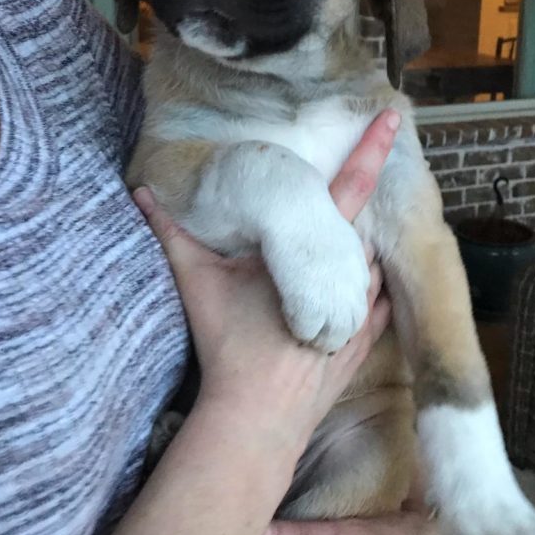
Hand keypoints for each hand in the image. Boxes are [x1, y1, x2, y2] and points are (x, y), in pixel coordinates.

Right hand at [134, 109, 399, 456]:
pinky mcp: (363, 344)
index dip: (372, 148)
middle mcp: (349, 276)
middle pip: (366, 226)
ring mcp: (362, 312)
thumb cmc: (229, 344)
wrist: (256, 417)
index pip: (352, 187)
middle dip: (360, 209)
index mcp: (315, 251)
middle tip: (354, 189)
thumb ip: (171, 234)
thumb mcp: (196, 282)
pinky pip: (381, 304)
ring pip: (374, 265)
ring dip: (362, 249)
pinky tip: (360, 283)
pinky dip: (372, 289)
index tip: (394, 116)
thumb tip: (140, 194)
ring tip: (339, 244)